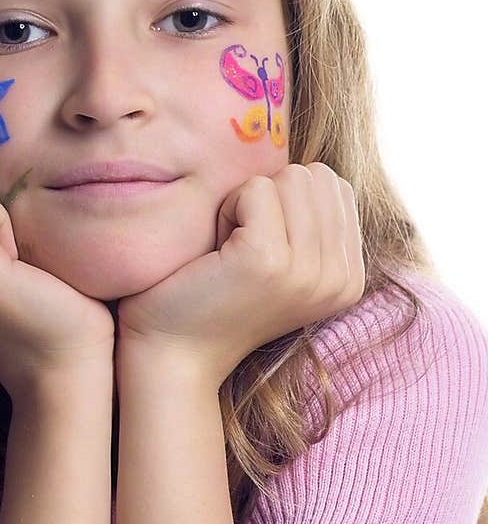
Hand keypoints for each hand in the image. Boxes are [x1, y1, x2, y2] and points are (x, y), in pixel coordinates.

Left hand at [115, 162, 365, 385]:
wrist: (173, 354)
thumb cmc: (216, 298)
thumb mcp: (284, 262)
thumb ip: (312, 221)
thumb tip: (316, 169)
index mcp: (350, 279)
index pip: (335, 187)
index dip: (287, 203)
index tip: (259, 250)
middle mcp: (339, 279)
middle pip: (315, 177)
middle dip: (269, 199)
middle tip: (239, 250)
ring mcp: (307, 271)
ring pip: (289, 178)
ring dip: (247, 204)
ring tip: (229, 253)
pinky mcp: (267, 260)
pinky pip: (255, 189)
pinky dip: (227, 210)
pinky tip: (216, 253)